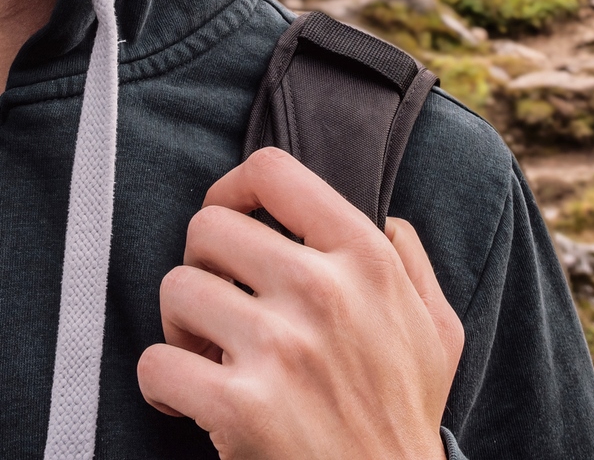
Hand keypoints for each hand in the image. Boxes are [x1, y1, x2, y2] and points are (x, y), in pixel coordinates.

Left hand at [137, 147, 464, 459]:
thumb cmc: (405, 421)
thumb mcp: (438, 331)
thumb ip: (411, 264)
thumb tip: (385, 219)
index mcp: (367, 260)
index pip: (272, 172)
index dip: (232, 189)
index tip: (228, 221)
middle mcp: (323, 291)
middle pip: (208, 228)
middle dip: (202, 267)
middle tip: (219, 309)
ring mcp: (280, 348)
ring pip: (176, 289)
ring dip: (180, 327)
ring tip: (208, 359)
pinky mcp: (240, 406)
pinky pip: (155, 364)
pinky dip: (160, 385)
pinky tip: (189, 403)